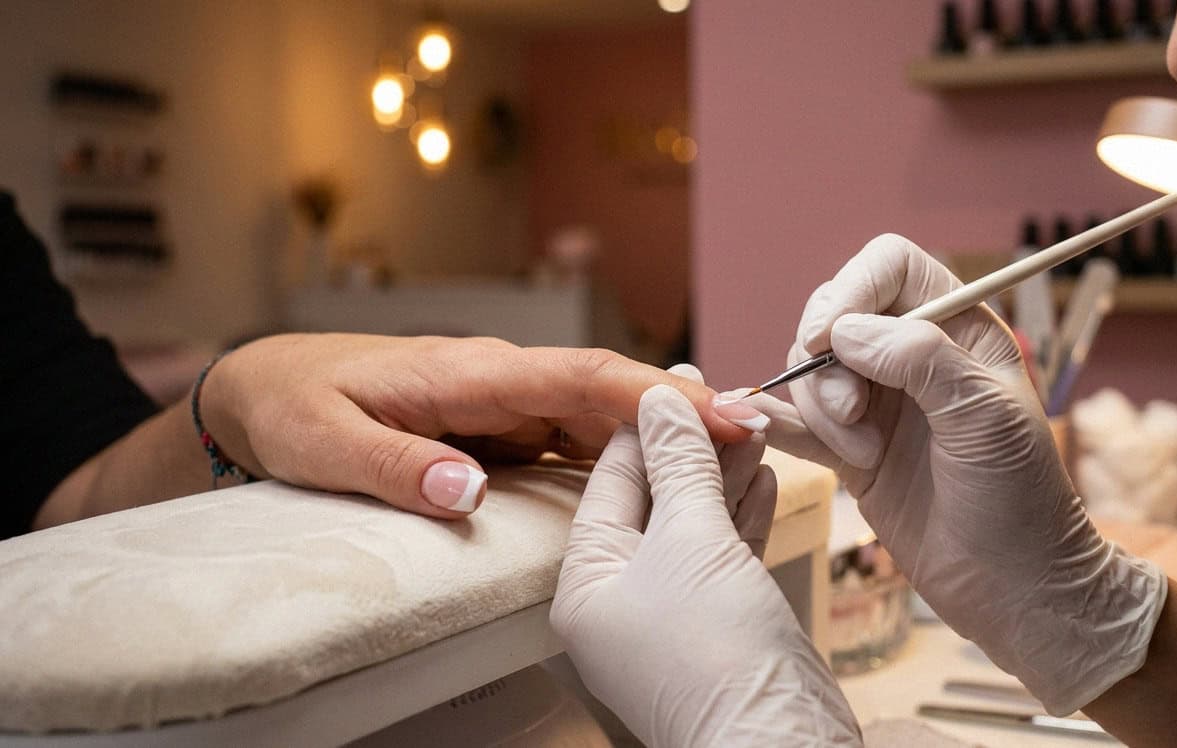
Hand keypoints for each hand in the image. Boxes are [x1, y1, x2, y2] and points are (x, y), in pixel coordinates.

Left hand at [197, 334, 754, 517]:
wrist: (265, 387)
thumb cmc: (294, 405)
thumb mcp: (326, 443)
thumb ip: (396, 468)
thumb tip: (469, 493)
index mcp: (472, 372)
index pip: (582, 377)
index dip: (656, 395)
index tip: (720, 414)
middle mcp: (502, 379)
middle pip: (611, 392)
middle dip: (686, 411)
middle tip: (762, 437)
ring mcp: (505, 401)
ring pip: (601, 412)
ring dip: (665, 431)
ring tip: (736, 455)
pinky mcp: (500, 424)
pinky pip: (574, 436)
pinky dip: (625, 449)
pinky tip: (662, 473)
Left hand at [551, 370, 859, 746]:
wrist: (779, 745)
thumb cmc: (717, 655)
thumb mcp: (692, 540)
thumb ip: (680, 465)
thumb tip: (663, 400)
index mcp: (585, 582)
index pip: (612, 479)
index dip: (648, 423)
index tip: (681, 379)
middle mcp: (618, 598)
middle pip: (654, 499)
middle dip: (693, 446)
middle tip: (727, 396)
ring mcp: (669, 614)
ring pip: (694, 524)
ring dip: (725, 474)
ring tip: (755, 426)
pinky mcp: (717, 625)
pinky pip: (723, 555)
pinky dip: (743, 515)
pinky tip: (765, 478)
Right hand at [750, 234, 1166, 715]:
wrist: (1015, 590)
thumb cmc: (1022, 501)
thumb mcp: (986, 417)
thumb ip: (921, 358)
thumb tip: (845, 331)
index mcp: (959, 328)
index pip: (889, 266)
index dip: (851, 289)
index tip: (827, 338)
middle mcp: (913, 356)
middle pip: (835, 315)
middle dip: (828, 364)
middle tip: (853, 417)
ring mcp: (878, 403)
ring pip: (809, 370)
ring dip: (819, 411)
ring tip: (862, 457)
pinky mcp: (850, 450)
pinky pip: (796, 420)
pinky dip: (780, 425)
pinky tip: (776, 437)